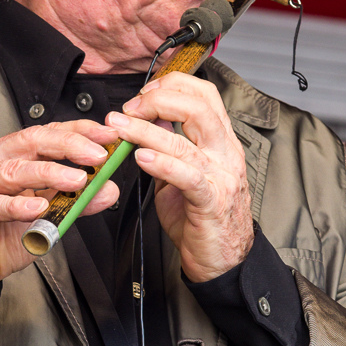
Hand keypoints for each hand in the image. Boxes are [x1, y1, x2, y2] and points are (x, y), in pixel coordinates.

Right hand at [0, 121, 119, 297]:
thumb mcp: (47, 218)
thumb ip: (75, 202)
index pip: (47, 133)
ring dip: (49, 173)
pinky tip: (37, 208)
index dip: (79, 131)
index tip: (108, 135)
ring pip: (14, 170)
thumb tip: (107, 189)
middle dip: (69, 145)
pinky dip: (17, 206)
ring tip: (77, 180)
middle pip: (32, 141)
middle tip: (98, 156)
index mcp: (8, 154)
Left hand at [106, 72, 253, 282]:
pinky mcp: (211, 200)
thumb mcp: (184, 174)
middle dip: (158, 100)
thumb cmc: (204, 217)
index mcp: (221, 141)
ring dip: (145, 131)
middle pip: (199, 107)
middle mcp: (225, 153)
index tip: (142, 95)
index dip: (171, 86)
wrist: (223, 259)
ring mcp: (221, 176)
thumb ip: (171, 148)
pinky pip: (187, 176)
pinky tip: (141, 158)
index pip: (204, 95)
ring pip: (185, 142)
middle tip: (129, 109)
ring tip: (120, 127)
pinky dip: (161, 163)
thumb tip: (150, 125)